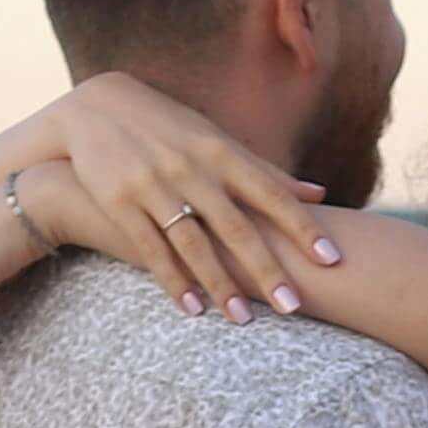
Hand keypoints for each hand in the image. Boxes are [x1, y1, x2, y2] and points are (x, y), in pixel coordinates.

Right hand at [56, 75, 343, 327]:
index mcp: (221, 153)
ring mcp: (154, 186)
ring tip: (243, 319)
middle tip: (292, 306)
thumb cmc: (171, 129)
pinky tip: (192, 309)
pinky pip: (150, 248)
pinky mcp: (120, 202)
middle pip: (236, 226)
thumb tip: (320, 194)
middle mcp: (192, 170)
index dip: (302, 226)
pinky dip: (173, 280)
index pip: (271, 193)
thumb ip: (266, 172)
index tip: (331, 259)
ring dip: (220, 283)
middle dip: (266, 268)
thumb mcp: (217, 141)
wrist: (96, 108)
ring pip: (193, 243)